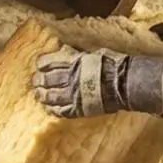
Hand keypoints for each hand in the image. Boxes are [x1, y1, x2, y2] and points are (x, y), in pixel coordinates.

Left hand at [32, 48, 162, 118]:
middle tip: (36, 81)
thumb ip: (79, 56)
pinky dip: (53, 109)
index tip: (39, 65)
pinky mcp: (80, 108)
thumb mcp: (95, 53)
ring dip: (43, 95)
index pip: (50, 62)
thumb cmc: (114, 65)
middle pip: (47, 79)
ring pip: (51, 96)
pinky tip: (49, 108)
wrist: (126, 83)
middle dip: (39, 80)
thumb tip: (68, 52)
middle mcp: (70, 77)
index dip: (42, 63)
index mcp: (74, 61)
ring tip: (38, 94)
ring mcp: (74, 94)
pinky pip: (62, 110)